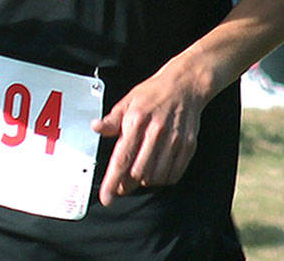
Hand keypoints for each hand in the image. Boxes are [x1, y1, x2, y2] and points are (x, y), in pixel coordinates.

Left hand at [91, 65, 203, 205]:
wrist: (184, 85)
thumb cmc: (153, 94)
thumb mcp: (127, 102)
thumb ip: (112, 120)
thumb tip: (96, 127)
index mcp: (136, 121)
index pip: (122, 159)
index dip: (113, 182)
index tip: (107, 197)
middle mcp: (156, 132)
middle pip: (139, 172)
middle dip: (127, 184)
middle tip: (122, 184)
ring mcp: (174, 140)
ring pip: (156, 176)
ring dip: (145, 181)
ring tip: (139, 174)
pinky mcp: (188, 146)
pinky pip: (174, 174)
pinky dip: (163, 179)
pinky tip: (157, 171)